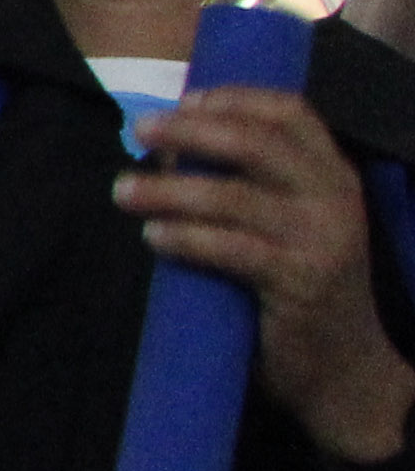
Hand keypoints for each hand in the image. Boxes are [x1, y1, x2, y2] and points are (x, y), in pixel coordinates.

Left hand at [126, 87, 414, 470]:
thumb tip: (170, 152)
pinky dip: (186, 238)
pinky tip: (154, 237)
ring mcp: (323, 238)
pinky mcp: (302, 280)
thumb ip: (250, 189)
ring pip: (233, 197)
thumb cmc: (302, 291)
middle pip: (257, 143)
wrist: (346, 370)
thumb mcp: (288, 228)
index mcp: (334, 175)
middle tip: (139, 130)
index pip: (292, 113)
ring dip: (168, 190)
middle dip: (191, 131)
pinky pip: (231, 248)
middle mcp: (335, 197)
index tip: (185, 100)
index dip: (236, 100)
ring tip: (123, 191)